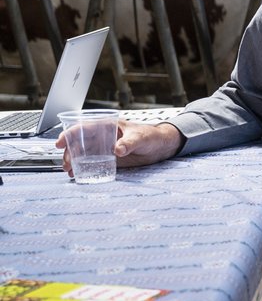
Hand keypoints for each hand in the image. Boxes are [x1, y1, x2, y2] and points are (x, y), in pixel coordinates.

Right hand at [56, 120, 182, 176]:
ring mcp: (105, 148)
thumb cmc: (152, 136)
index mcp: (107, 126)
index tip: (60, 143)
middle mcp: (102, 136)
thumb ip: (129, 143)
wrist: (162, 146)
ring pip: (83, 153)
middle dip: (70, 152)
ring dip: (74, 161)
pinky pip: (93, 162)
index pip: (83, 128)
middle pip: (79, 142)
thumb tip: (118, 150)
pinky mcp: (109, 159)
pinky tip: (79, 174)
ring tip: (69, 171)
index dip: (69, 134)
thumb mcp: (140, 137)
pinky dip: (84, 167)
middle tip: (67, 164)